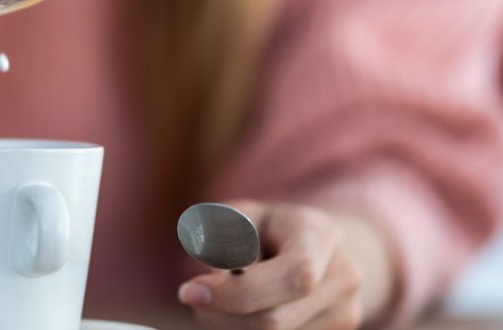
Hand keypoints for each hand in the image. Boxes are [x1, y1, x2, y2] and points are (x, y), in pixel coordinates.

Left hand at [179, 201, 381, 329]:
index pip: (295, 275)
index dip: (239, 292)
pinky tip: (234, 314)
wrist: (313, 249)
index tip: (191, 290)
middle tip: (190, 297)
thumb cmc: (266, 229)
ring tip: (214, 301)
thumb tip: (207, 254)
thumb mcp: (239, 214)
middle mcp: (342, 276)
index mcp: (321, 234)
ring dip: (227, 327)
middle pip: (277, 320)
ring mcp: (344, 313)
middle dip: (221, 315)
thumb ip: (220, 232)